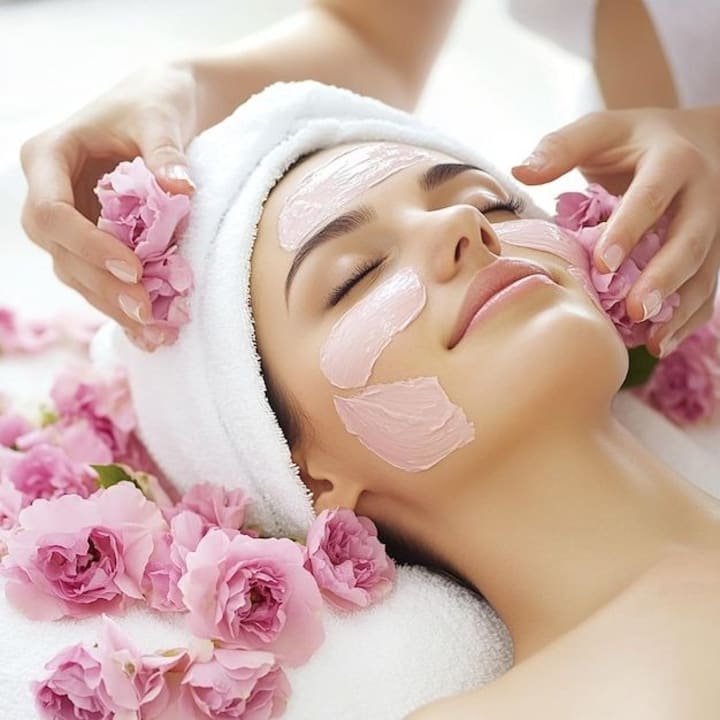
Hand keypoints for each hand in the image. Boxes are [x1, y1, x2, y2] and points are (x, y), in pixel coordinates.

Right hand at [20, 63, 198, 350]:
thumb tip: (180, 190)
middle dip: (100, 285)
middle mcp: (50, 192)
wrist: (164, 107)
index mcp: (49, 156)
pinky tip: (151, 334)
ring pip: (76, 273)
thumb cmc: (155, 101)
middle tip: (145, 311)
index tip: (133, 267)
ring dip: (112, 305)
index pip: (51, 211)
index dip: (87, 245)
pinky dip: (124, 304)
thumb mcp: (160, 116)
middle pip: (59, 251)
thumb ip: (165, 151)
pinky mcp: (94, 239)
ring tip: (154, 331)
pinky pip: (100, 277)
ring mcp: (71, 220)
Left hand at [512, 106, 719, 357]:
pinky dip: (689, 319)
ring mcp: (714, 227)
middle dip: (665, 278)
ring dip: (681, 310)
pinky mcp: (713, 251)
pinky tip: (662, 344)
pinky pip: (709, 288)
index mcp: (672, 160)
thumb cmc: (636, 140)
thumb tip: (519, 171)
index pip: (652, 197)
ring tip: (653, 341)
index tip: (603, 265)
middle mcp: (703, 195)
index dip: (630, 230)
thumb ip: (562, 147)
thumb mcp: (602, 130)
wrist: (702, 138)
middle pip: (690, 240)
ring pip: (705, 271)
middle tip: (636, 311)